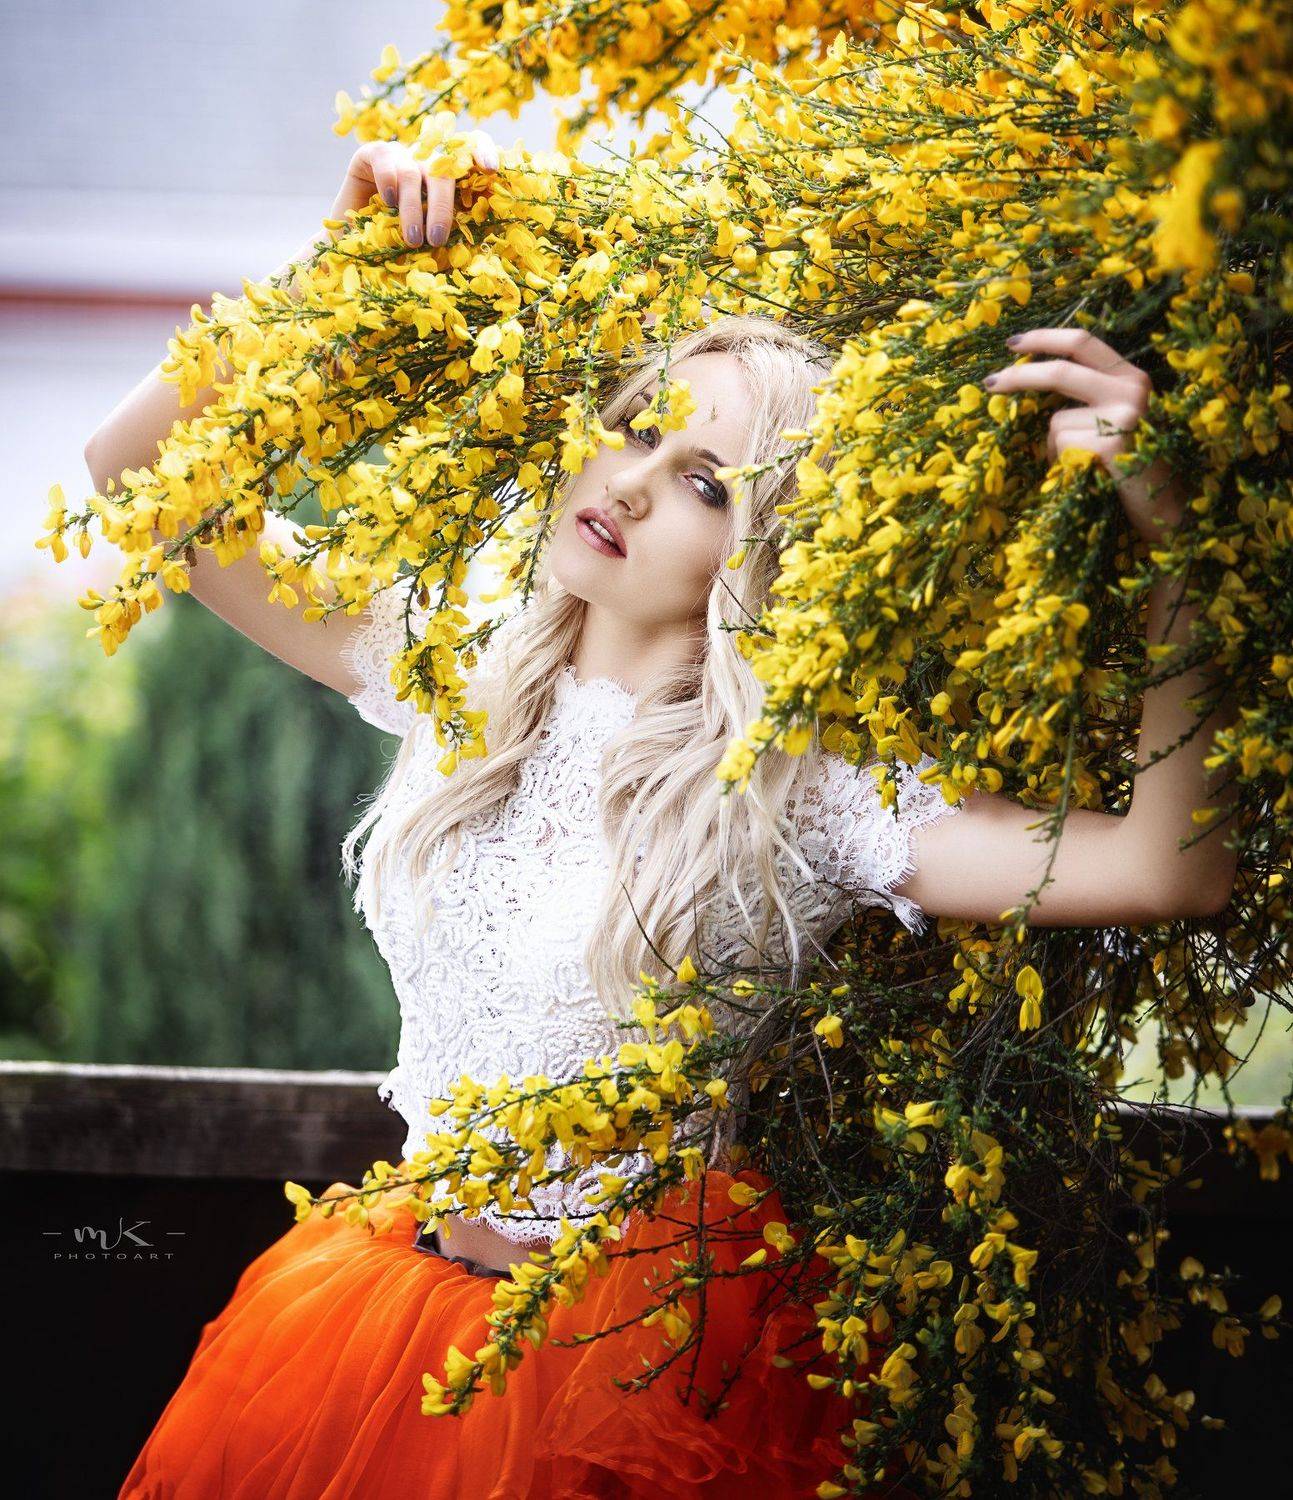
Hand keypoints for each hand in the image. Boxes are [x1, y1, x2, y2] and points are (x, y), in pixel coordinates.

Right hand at [330, 130, 500, 248]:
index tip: (491, 170)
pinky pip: (386, 162)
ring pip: (413, 173)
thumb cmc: (398, 246)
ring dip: (414, 209)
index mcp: (447, 175)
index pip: (470, 147)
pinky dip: (389, 183)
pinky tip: (388, 203)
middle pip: (443, 169)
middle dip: (442, 206)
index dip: (482, 151)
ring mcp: (399, 154)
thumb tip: (482, 242)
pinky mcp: (371, 154)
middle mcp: (426, 159)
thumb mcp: (431, 238)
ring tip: (414, 240)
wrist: (353, 245)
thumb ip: (455, 231)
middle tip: (437, 239)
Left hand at [982, 327, 1186, 543]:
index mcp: (1131, 378)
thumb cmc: (1129, 466)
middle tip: (989, 382)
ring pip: (1056, 422)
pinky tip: (1087, 475)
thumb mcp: (1113, 421)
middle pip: (1060, 371)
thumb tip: (1027, 381)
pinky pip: (1061, 447)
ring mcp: (1123, 415)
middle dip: (1019, 376)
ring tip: (1083, 465)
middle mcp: (1131, 389)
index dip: (1044, 338)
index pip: (1083, 342)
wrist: (1166, 510)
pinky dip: (1062, 464)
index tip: (1012, 343)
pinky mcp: (1109, 444)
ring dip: (1055, 448)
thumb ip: (1084, 398)